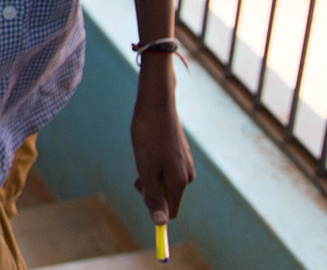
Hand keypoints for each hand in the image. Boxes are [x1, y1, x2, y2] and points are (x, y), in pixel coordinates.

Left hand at [129, 62, 194, 222]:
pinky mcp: (180, 153)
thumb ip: (153, 196)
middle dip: (149, 187)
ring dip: (149, 173)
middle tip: (139, 166)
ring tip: (144, 152)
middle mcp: (187, 175)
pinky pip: (164, 168)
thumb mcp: (146, 168)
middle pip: (165, 196)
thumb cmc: (148, 135)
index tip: (140, 189)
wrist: (155, 103)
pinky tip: (149, 145)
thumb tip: (161, 223)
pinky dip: (153, 162)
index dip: (154, 208)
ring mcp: (185, 163)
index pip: (170, 211)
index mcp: (180, 182)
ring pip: (162, 181)